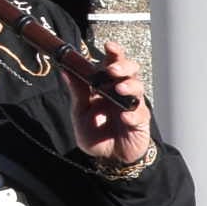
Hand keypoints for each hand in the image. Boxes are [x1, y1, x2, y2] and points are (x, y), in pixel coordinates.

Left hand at [65, 42, 153, 162]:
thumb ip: (77, 92)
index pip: (113, 63)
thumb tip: (65, 71)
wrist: (108, 159)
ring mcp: (133, 106)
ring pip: (139, 88)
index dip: (114, 53)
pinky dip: (132, 114)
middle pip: (131, 70)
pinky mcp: (140, 122)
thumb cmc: (96, 134)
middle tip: (112, 70)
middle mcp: (121, 92)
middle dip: (124, 66)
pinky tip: (124, 117)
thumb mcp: (80, 112)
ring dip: (129, 86)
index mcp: (107, 86)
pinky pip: (140, 114)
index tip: (109, 46)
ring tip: (119, 90)